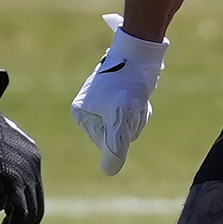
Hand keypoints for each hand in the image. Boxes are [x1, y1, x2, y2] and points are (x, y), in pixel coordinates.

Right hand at [71, 14, 167, 175]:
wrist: (140, 52)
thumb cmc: (128, 84)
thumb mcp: (121, 119)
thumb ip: (115, 146)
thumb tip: (109, 171)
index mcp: (82, 114)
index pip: (107, 143)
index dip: (123, 132)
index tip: (124, 111)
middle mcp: (89, 108)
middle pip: (118, 134)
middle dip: (132, 123)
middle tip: (133, 102)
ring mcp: (103, 101)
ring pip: (127, 124)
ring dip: (138, 114)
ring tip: (137, 96)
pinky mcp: (117, 95)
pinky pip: (132, 113)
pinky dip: (140, 107)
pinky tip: (140, 94)